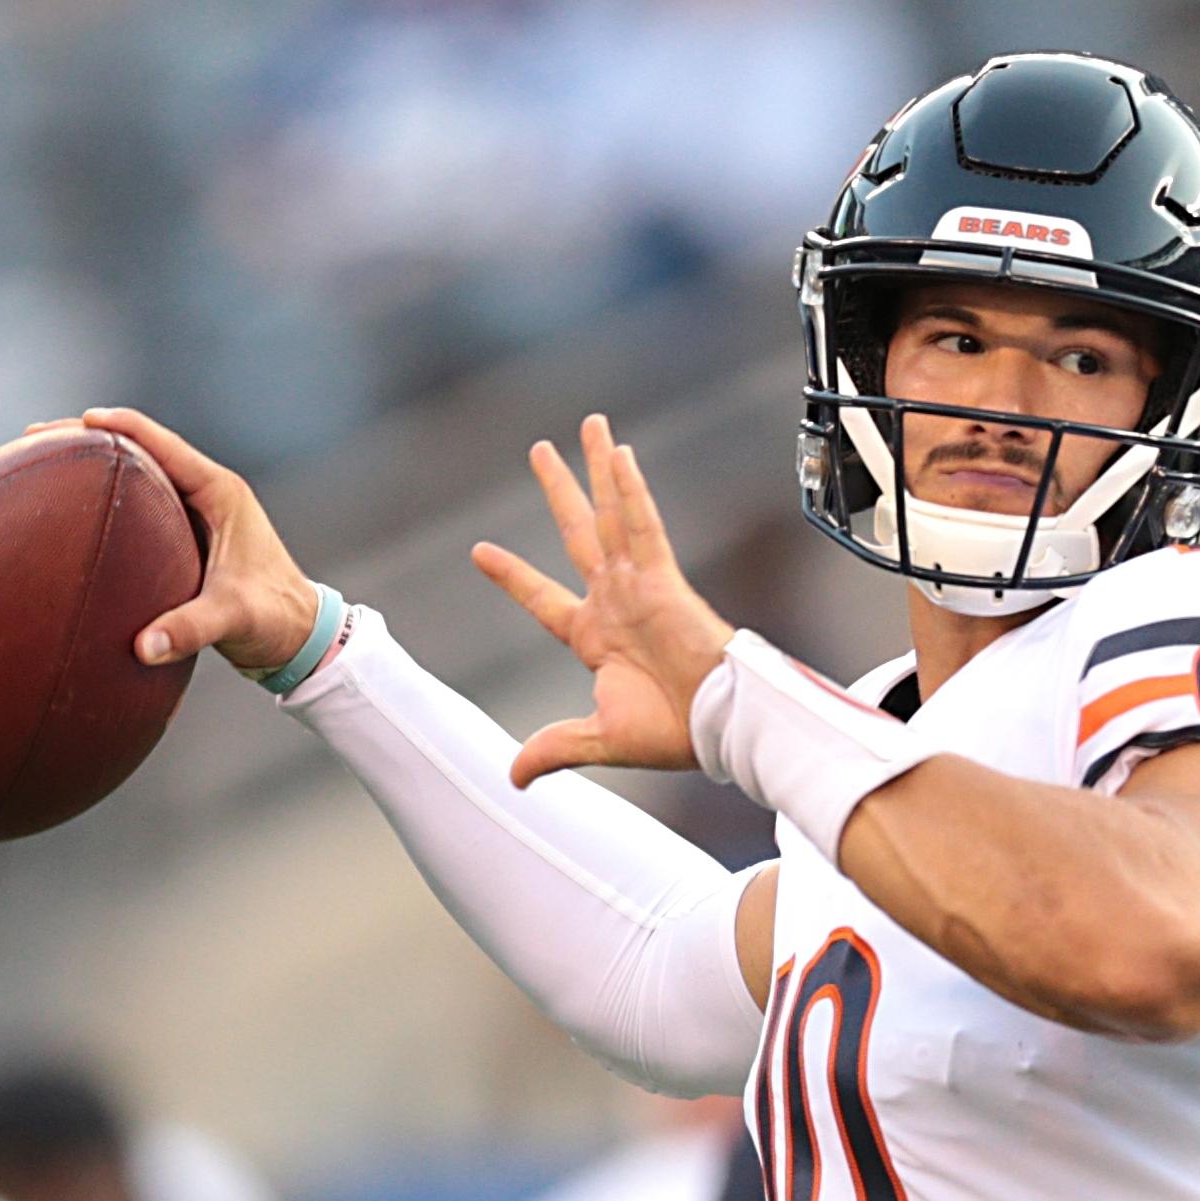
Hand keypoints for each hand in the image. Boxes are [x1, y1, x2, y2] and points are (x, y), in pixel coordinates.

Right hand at [24, 409, 318, 671]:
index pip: (161, 443)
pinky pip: (137, 504)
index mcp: (220, 492)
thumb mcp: (233, 619)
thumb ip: (190, 629)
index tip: (75, 421)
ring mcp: (195, 513)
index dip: (117, 425)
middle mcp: (207, 493)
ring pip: (136, 474)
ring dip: (92, 465)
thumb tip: (142, 647)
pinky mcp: (185, 536)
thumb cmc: (275, 619)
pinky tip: (66, 510)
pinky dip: (103, 498)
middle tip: (32, 437)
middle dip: (87, 437)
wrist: (298, 637)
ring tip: (36, 463)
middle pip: (140, 448)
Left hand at [474, 414, 734, 788]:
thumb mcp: (598, 738)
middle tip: (539, 452)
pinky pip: (643, 525)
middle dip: (558, 491)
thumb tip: (514, 775)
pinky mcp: (664, 580)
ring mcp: (639, 586)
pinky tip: (619, 455)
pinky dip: (630, 491)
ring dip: (598, 470)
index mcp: (595, 637)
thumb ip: (556, 747)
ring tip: (589, 425)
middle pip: (577, 533)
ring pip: (610, 514)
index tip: (480, 551)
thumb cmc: (673, 734)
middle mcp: (614, 601)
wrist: (719, 726)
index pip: (543, 597)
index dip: (512, 575)